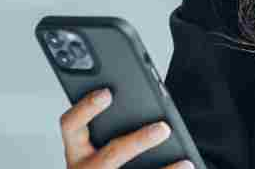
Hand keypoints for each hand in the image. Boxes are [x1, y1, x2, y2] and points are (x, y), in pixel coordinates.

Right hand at [58, 88, 193, 168]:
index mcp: (76, 149)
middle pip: (110, 155)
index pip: (70, 124)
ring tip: (184, 162)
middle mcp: (83, 168)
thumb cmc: (102, 161)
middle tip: (163, 128)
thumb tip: (148, 106)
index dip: (86, 108)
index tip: (107, 93)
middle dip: (138, 141)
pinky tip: (184, 168)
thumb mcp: (96, 143)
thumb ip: (111, 124)